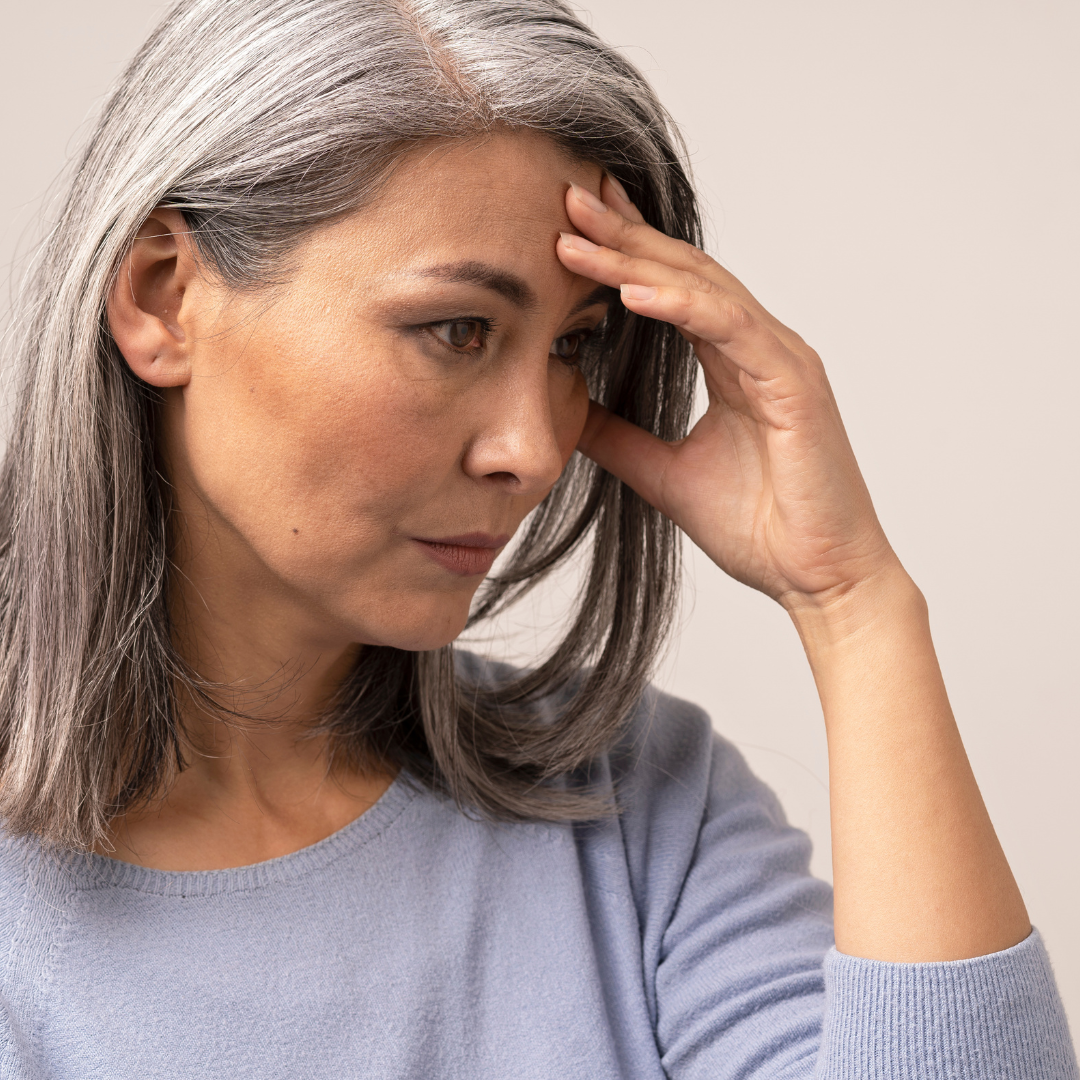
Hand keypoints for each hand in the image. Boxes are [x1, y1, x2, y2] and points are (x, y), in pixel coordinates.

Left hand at [557, 178, 898, 611]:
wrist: (819, 580)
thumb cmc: (761, 529)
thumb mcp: (664, 474)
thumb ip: (620, 439)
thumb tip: (567, 411)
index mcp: (734, 362)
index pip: (673, 290)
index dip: (624, 254)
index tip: (570, 227)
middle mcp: (759, 348)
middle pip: (684, 273)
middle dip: (623, 234)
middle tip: (567, 195)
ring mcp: (780, 360)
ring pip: (703, 289)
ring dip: (638, 258)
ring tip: (580, 232)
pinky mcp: (794, 385)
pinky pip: (731, 330)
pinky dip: (683, 306)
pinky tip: (634, 290)